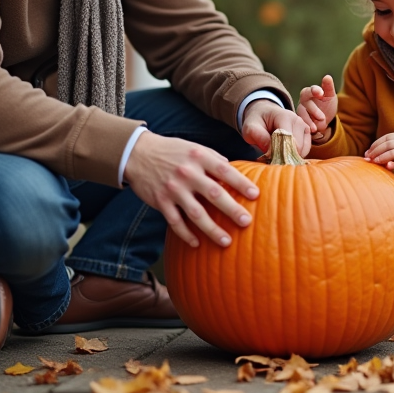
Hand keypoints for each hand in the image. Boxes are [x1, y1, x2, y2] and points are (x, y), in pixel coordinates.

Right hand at [123, 131, 258, 247]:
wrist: (137, 153)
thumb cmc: (172, 151)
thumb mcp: (194, 148)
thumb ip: (213, 159)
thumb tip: (234, 171)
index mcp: (199, 157)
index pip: (225, 170)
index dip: (241, 183)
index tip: (256, 195)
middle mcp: (187, 173)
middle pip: (214, 193)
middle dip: (232, 209)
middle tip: (246, 222)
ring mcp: (173, 189)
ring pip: (195, 213)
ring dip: (212, 229)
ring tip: (226, 241)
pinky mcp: (160, 201)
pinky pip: (175, 222)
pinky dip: (186, 234)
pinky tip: (196, 244)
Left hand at [241, 99, 311, 156]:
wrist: (264, 114)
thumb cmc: (257, 121)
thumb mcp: (250, 127)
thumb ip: (258, 136)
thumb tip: (271, 150)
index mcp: (285, 116)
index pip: (288, 138)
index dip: (280, 151)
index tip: (270, 157)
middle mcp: (298, 121)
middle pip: (298, 146)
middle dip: (286, 155)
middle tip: (273, 157)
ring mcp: (304, 127)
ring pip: (303, 149)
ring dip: (291, 155)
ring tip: (279, 154)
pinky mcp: (306, 134)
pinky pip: (306, 149)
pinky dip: (296, 155)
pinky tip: (286, 153)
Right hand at [297, 75, 337, 142]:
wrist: (325, 120)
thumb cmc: (327, 105)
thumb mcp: (330, 96)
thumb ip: (328, 87)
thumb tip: (327, 77)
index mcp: (309, 92)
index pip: (310, 90)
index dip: (315, 91)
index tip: (321, 93)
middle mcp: (303, 101)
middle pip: (305, 103)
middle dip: (313, 110)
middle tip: (322, 117)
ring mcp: (300, 111)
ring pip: (301, 115)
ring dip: (308, 121)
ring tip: (315, 128)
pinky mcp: (299, 121)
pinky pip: (300, 124)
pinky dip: (306, 127)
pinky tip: (311, 132)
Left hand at [365, 131, 393, 173]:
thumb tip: (376, 155)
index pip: (386, 137)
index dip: (375, 144)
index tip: (367, 152)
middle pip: (388, 144)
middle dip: (376, 151)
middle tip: (368, 158)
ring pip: (393, 152)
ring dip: (382, 157)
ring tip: (374, 162)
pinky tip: (388, 167)